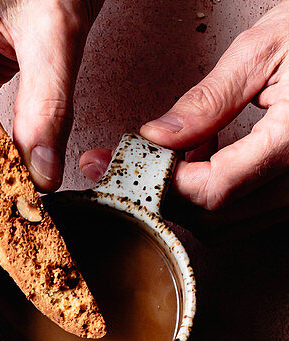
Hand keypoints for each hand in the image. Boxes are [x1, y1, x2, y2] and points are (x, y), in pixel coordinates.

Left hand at [80, 2, 288, 235]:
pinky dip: (222, 194)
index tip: (143, 157)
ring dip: (198, 196)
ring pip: (231, 225)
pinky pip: (250, 214)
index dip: (169, 180)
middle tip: (157, 151)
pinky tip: (218, 152)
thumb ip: (208, 100)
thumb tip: (158, 137)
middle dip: (177, 191)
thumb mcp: (264, 49)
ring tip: (196, 143)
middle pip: (216, 220)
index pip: (213, 191)